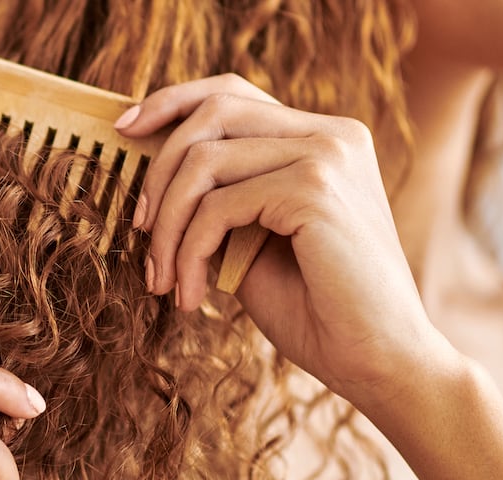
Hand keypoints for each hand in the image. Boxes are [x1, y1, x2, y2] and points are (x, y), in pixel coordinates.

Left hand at [115, 74, 455, 404]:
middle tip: (141, 233)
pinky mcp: (314, 190)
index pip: (232, 94)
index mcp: (324, 138)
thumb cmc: (318, 311)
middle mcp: (332, 134)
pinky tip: (192, 298)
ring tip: (163, 281)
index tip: (123, 131)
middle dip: (158, 172)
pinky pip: (215, 208)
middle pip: (212, 113)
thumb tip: (151, 181)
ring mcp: (327, 156)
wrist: (379, 362)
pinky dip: (189, 254)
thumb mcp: (254, 244)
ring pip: (203, 163)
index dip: (171, 103)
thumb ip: (219, 201)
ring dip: (168, 229)